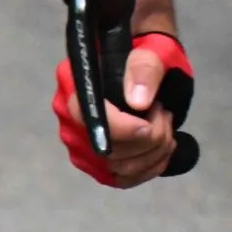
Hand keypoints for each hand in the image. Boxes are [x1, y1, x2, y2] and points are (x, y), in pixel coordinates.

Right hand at [52, 32, 191, 186]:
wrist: (144, 69)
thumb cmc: (146, 54)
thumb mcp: (152, 52)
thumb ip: (144, 69)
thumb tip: (137, 101)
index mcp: (73, 82)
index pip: (89, 119)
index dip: (127, 128)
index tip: (157, 114)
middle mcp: (66, 115)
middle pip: (108, 151)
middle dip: (151, 139)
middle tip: (165, 114)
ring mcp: (77, 141)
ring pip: (118, 169)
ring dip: (155, 153)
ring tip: (165, 128)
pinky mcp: (92, 160)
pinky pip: (121, 179)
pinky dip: (149, 169)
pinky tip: (161, 150)